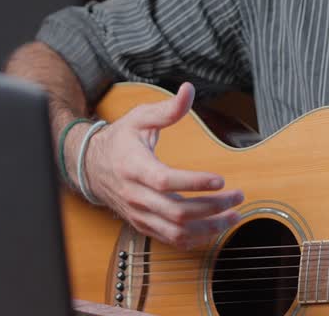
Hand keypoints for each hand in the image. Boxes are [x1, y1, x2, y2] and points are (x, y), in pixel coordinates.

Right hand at [79, 82, 243, 248]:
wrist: (91, 167)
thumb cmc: (119, 140)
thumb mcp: (139, 118)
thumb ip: (167, 109)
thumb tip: (188, 90)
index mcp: (133, 166)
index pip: (164, 181)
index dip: (193, 183)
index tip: (220, 179)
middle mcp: (135, 195)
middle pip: (176, 210)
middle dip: (212, 206)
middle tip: (237, 196)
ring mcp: (139, 213)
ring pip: (176, 231)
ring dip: (208, 227)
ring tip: (233, 215)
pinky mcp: (143, 225)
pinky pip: (171, 239)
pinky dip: (195, 238)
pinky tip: (215, 227)